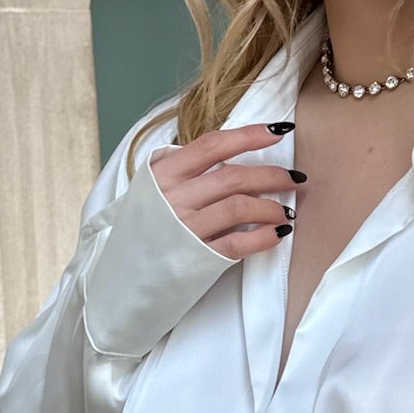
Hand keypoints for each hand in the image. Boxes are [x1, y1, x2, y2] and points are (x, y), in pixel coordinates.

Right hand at [150, 122, 303, 259]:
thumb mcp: (149, 189)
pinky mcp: (196, 260)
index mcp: (163, 175)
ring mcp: (185, 230)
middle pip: (233, 176)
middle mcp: (173, 199)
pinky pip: (237, 243)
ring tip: (286, 211)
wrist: (118, 280)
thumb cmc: (140, 230)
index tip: (278, 132)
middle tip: (294, 178)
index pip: (212, 145)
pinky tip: (277, 233)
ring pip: (239, 207)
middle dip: (271, 175)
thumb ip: (181, 169)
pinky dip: (262, 237)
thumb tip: (224, 150)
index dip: (249, 135)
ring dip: (270, 207)